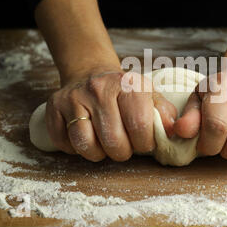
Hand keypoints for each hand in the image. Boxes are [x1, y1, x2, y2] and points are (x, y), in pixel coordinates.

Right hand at [45, 68, 176, 161]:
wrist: (90, 73)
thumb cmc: (124, 91)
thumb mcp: (149, 94)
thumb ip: (164, 112)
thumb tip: (173, 131)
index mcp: (126, 84)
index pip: (140, 125)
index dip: (144, 143)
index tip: (143, 143)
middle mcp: (98, 89)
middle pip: (113, 141)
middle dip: (122, 152)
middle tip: (123, 147)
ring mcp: (74, 98)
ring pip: (85, 144)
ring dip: (98, 154)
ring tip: (104, 145)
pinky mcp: (54, 107)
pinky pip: (63, 143)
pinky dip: (75, 149)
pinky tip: (86, 138)